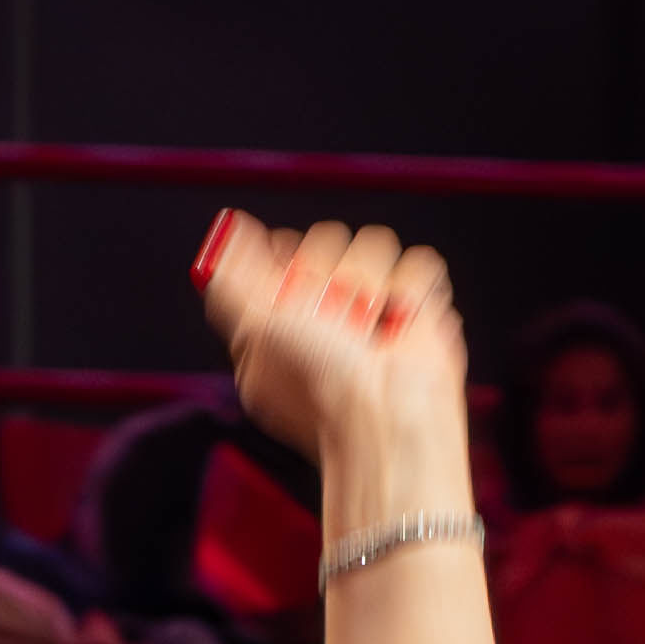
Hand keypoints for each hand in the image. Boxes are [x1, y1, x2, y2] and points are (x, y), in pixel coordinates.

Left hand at [194, 211, 465, 482]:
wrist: (383, 415)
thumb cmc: (317, 387)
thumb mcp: (253, 328)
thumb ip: (233, 278)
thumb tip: (228, 228)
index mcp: (280, 315)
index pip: (282, 250)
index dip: (287, 260)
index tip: (292, 290)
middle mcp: (324, 308)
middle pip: (326, 239)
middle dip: (328, 277)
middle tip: (331, 322)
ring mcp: (371, 304)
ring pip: (372, 245)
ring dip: (369, 285)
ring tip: (367, 329)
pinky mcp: (415, 304)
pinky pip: (416, 265)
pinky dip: (410, 293)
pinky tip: (398, 326)